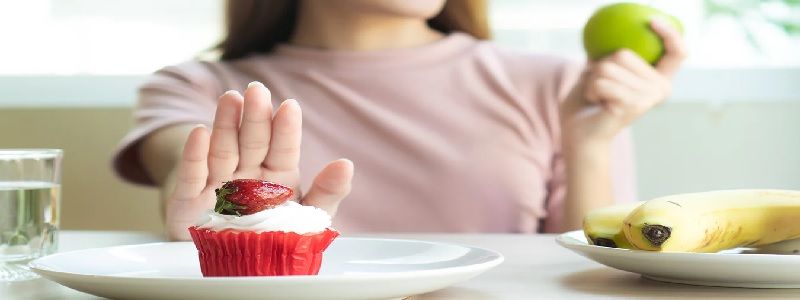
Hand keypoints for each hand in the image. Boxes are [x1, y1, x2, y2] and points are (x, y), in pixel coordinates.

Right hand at [165, 82, 353, 239]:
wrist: (232, 264)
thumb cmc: (272, 237)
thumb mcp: (307, 219)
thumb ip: (327, 193)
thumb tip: (346, 165)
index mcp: (279, 177)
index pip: (284, 148)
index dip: (285, 129)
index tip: (290, 107)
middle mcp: (249, 175)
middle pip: (253, 142)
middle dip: (255, 117)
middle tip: (257, 90)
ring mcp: (218, 185)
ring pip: (223, 150)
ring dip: (225, 125)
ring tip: (230, 99)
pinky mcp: (189, 200)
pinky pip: (193, 176)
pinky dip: (194, 155)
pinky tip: (199, 132)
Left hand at [561, 17, 687, 146]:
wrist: (581, 135)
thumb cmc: (590, 103)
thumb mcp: (602, 73)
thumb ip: (610, 56)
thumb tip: (606, 33)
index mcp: (658, 78)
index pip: (677, 52)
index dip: (670, 33)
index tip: (652, 21)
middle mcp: (661, 88)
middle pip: (624, 53)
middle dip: (600, 66)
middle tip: (600, 88)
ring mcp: (649, 97)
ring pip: (609, 66)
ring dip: (592, 80)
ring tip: (597, 96)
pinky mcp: (634, 105)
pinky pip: (602, 82)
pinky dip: (591, 89)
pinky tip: (596, 102)